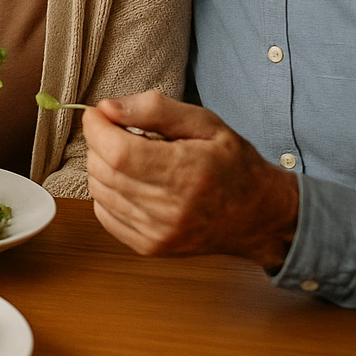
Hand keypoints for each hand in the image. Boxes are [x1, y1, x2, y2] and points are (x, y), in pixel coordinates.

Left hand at [84, 90, 299, 267]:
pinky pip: (104, 213)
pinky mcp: (149, 247)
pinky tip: (133, 182)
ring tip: (133, 158)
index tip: (98, 114)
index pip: (117, 151)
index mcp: (187, 172)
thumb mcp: (205, 123)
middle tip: (121, 132)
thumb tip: (107, 109)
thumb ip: (155, 109)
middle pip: (104, 169)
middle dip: (100, 143)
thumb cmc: (233, 165)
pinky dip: (108, 192)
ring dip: (103, 167)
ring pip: (99, 190)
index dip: (97, 127)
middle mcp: (171, 208)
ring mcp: (158, 233)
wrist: (258, 216)